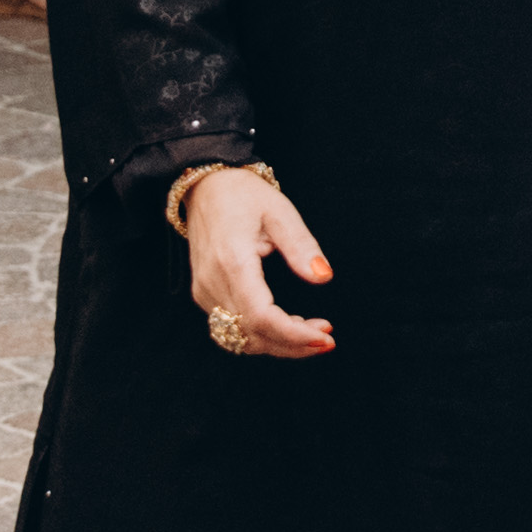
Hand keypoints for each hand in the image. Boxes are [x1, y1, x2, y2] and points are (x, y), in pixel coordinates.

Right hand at [183, 163, 335, 356]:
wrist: (205, 186)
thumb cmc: (243, 194)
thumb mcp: (280, 212)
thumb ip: (301, 246)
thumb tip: (323, 277)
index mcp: (232, 261)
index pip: (261, 317)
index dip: (294, 335)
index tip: (325, 337)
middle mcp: (212, 283)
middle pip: (252, 335)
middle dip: (292, 345)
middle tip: (327, 339)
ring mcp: (204, 291)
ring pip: (240, 337)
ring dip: (278, 344)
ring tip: (313, 333)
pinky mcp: (204, 293)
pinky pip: (231, 327)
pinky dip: (261, 334)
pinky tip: (287, 325)